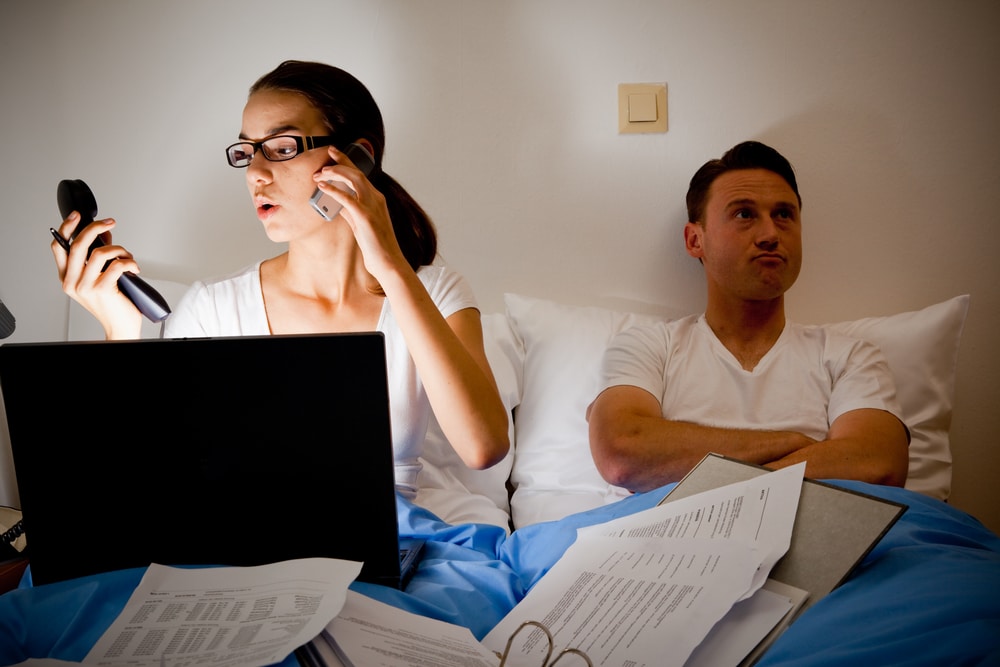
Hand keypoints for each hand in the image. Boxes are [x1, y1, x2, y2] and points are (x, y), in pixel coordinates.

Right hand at [50, 211, 142, 339]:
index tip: (78, 215)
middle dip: (95, 228)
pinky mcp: (102, 289)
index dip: (66, 227)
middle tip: (110, 222)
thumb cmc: (112, 304)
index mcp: (67, 278)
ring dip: (119, 250)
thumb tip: (103, 233)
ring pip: (100, 253)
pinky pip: (116, 264)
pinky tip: (134, 268)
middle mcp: (72, 282)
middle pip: (78, 244)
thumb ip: (98, 256)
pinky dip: (129, 262)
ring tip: (128, 257)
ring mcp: (86, 286)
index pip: (59, 247)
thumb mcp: (100, 278)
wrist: (120, 327)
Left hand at [312, 146, 408, 282]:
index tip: (334, 153)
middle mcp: (376, 199)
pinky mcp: (366, 217)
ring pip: (354, 179)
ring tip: (321, 173)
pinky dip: (334, 190)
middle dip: (341, 161)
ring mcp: (372, 207)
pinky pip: (348, 198)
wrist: (389, 262)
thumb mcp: (361, 225)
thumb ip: (351, 212)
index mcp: (376, 200)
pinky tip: (323, 187)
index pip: (360, 175)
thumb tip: (337, 204)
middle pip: (357, 172)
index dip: (347, 162)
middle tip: (327, 154)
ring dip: (336, 173)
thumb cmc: (377, 247)